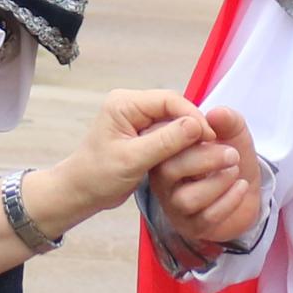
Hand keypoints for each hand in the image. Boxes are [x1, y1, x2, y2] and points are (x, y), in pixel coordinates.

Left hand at [54, 88, 216, 207]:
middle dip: (194, 125)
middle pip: (174, 107)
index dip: (193, 116)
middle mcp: (131, 105)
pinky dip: (181, 144)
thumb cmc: (98, 176)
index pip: (169, 100)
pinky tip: (192, 157)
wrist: (80, 192)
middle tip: (212, 146)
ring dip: (189, 136)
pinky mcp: (143, 133)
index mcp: (124, 103)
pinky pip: (169, 132)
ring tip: (205, 152)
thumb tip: (197, 125)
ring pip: (174, 120)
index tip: (210, 136)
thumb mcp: (133, 160)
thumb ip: (165, 141)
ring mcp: (137, 118)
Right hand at [152, 104, 264, 250]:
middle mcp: (163, 180)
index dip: (186, 133)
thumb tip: (216, 113)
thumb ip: (227, 120)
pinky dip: (228, 201)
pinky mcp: (192, 226)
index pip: (160, 141)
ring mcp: (175, 206)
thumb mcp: (232, 133)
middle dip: (203, 159)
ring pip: (186, 199)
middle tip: (232, 154)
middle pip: (167, 171)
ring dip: (217, 183)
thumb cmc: (230, 159)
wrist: (246, 189)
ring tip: (235, 172)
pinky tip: (240, 187)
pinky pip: (206, 217)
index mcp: (166, 152)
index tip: (212, 131)